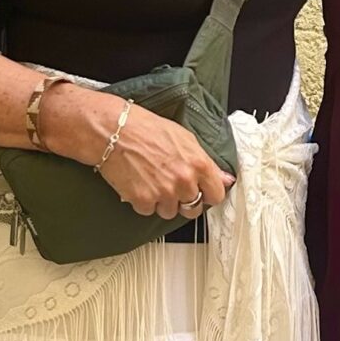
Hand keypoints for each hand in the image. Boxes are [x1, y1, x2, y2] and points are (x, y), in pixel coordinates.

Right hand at [51, 85, 230, 219]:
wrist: (113, 130)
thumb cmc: (146, 128)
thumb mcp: (185, 138)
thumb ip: (208, 162)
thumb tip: (226, 179)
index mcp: (198, 164)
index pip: (217, 195)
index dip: (209, 194)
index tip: (203, 192)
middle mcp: (184, 181)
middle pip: (194, 208)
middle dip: (185, 200)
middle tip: (172, 185)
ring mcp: (164, 193)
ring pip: (170, 212)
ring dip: (163, 201)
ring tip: (152, 180)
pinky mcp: (143, 201)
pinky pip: (148, 211)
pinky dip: (143, 202)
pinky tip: (138, 183)